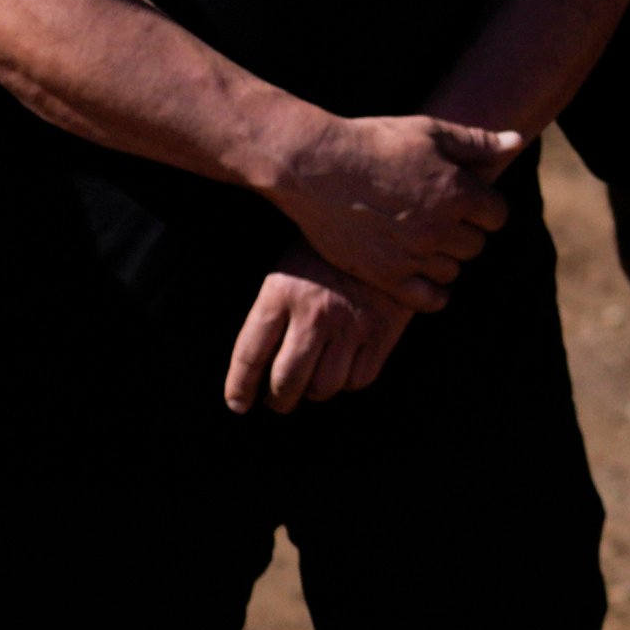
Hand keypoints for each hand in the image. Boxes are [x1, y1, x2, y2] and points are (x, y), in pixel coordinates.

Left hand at [223, 242, 411, 414]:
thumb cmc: (329, 252)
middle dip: (278, 400)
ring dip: (315, 391)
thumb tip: (261, 371)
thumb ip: (274, 314)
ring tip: (314, 381)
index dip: (239, 388)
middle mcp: (314, 313)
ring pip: (324, 387)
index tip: (239, 404)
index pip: (250, 355)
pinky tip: (346, 366)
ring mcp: (351, 324)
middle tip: (279, 400)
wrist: (391, 225)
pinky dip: (349, 381)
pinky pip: (360, 379)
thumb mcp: (290, 269)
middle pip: (285, 381)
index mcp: (281, 293)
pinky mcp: (384, 331)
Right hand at [268, 112, 519, 308]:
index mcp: (460, 192)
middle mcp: (442, 227)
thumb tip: (516, 140)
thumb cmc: (375, 142)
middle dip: (464, 233)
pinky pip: (426, 299)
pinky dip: (433, 294)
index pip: (497, 216)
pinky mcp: (385, 275)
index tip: (468, 205)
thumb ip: (477, 142)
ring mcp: (413, 254)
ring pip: (452, 271)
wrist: (317, 167)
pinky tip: (425, 282)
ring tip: (424, 245)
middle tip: (441, 223)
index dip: (485, 209)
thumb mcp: (430, 131)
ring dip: (444, 260)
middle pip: (475, 245)